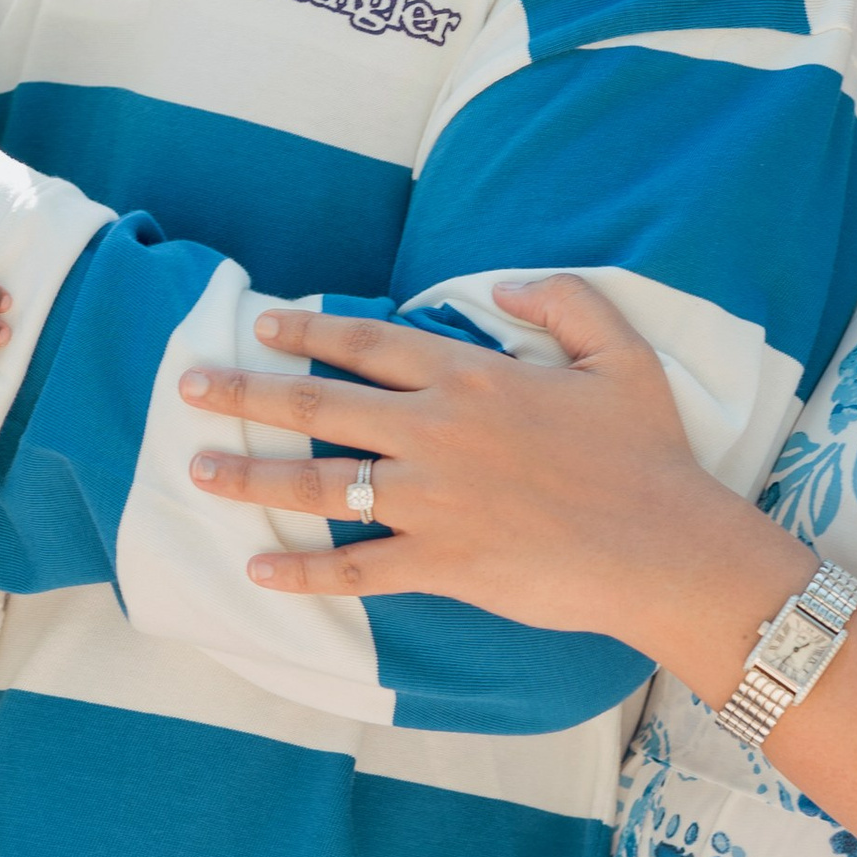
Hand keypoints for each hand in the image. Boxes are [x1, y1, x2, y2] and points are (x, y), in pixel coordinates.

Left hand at [179, 274, 727, 636]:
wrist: (666, 546)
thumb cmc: (649, 453)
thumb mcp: (621, 354)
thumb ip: (565, 301)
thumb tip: (507, 285)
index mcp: (471, 378)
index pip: (369, 343)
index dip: (309, 331)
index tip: (262, 324)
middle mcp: (436, 432)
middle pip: (318, 406)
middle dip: (245, 393)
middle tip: (190, 386)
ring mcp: (431, 500)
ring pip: (319, 484)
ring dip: (252, 477)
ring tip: (198, 472)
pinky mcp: (440, 563)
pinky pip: (355, 568)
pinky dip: (302, 572)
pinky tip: (257, 570)